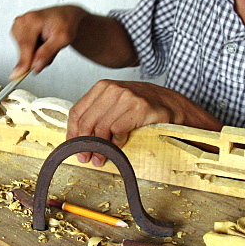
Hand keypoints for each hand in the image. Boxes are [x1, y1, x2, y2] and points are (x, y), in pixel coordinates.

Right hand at [9, 5, 88, 77]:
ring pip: (22, 50)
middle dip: (35, 56)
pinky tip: (40, 43)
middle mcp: (23, 20)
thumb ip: (48, 52)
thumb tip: (36, 66)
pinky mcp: (17, 31)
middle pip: (23, 49)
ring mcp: (18, 25)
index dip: (24, 61)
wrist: (65, 15)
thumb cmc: (65, 22)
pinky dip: (32, 50)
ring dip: (34, 53)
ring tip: (47, 44)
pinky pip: (23, 48)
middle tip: (51, 48)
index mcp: (32, 19)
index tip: (19, 75)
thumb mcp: (63, 38)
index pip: (26, 45)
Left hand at [67, 80, 222, 165]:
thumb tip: (76, 138)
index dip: (73, 132)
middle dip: (85, 144)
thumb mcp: (115, 105)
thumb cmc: (141, 107)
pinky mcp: (139, 107)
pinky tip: (122, 143)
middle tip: (87, 158)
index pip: (77, 111)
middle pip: (87, 121)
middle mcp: (113, 89)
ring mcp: (127, 96)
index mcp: (102, 87)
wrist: (171, 105)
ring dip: (101, 148)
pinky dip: (118, 141)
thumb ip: (97, 115)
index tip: (73, 146)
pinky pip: (119, 129)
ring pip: (102, 127)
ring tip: (102, 158)